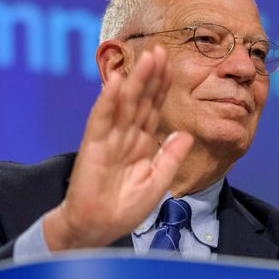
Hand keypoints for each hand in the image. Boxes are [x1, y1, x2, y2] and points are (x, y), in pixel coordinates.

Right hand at [43, 46, 193, 249]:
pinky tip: (114, 82)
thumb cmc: (123, 209)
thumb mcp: (156, 183)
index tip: (172, 65)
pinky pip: (101, 119)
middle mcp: (125, 136)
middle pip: (141, 99)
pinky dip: (107, 100)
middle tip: (162, 49)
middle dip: (151, 75)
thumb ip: (169, 158)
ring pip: (124, 103)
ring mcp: (108, 138)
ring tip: (147, 57)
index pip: (153, 108)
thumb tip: (186, 134)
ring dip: (134, 79)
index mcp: (141, 144)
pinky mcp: (92, 146)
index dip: (162, 87)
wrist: (96, 229)